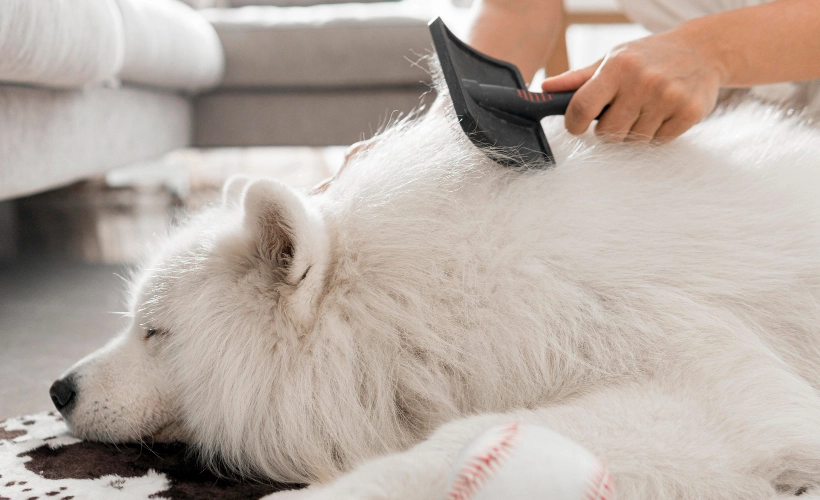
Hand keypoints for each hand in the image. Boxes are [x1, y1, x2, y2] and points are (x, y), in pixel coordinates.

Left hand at [541, 30, 725, 142]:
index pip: (582, 107)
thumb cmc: (647, 57)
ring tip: (644, 109)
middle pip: (608, 133)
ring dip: (634, 131)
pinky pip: (658, 142)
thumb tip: (544, 89)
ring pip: (633, 140)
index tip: (577, 126)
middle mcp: (643, 81)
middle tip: (621, 112)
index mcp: (618, 66)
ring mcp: (668, 97)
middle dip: (609, 129)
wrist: (702, 50)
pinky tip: (663, 113)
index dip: (574, 124)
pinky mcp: (688, 113)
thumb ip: (578, 79)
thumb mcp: (612, 59)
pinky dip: (657, 133)